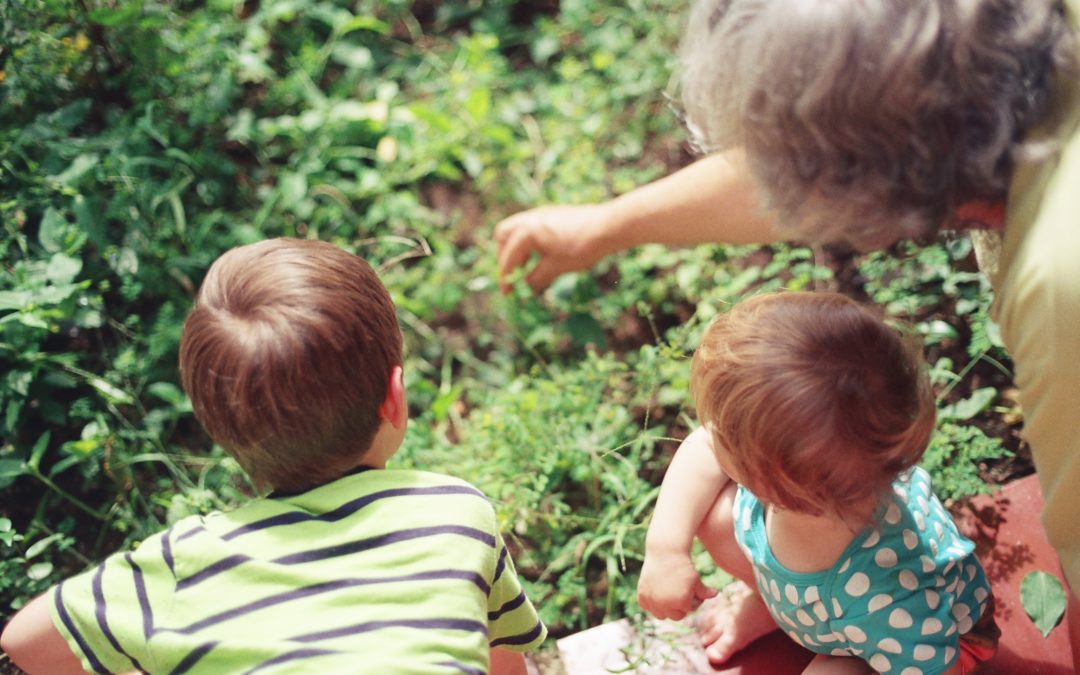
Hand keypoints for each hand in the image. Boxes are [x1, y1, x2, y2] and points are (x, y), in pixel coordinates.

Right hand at [494, 204, 612, 292]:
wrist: (608, 226)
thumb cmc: (580, 248)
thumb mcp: (555, 268)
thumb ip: (535, 278)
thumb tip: (524, 286)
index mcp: (526, 233)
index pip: (508, 258)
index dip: (506, 278)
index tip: (508, 293)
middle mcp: (529, 219)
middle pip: (503, 236)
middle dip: (505, 257)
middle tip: (513, 274)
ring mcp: (540, 213)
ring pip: (517, 229)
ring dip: (518, 248)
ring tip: (528, 266)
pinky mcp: (552, 213)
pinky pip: (531, 226)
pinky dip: (529, 241)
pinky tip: (542, 254)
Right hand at [638, 549, 717, 620]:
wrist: (665, 552)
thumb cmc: (683, 565)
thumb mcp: (696, 579)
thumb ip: (705, 592)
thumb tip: (715, 594)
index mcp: (682, 602)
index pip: (688, 610)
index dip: (690, 601)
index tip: (690, 590)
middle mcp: (666, 605)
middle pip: (675, 616)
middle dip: (679, 606)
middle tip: (679, 593)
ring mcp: (652, 601)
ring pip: (661, 615)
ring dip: (665, 608)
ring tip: (668, 594)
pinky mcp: (642, 595)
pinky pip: (647, 607)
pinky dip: (651, 603)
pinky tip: (657, 592)